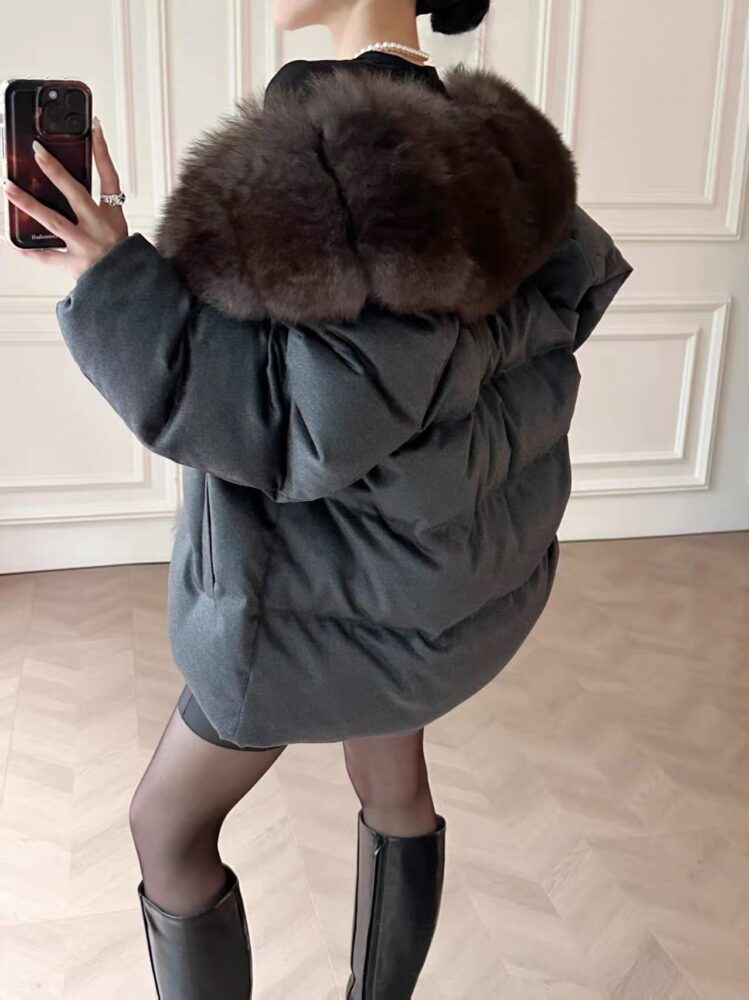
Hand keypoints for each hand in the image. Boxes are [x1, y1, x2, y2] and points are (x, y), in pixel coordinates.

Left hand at [2, 116, 128, 278]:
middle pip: (76, 193)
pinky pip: (46, 256)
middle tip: (37, 151)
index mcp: (113, 216)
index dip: (103, 151)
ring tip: (9, 187)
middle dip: (55, 171)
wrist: (129, 290)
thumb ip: (97, 208)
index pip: (110, 177)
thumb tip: (67, 184)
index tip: (94, 127)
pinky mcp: (74, 265)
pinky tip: (11, 240)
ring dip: (28, 203)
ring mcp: (85, 246)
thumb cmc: (121, 259)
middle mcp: (99, 228)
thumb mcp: (117, 228)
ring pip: (54, 221)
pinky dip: (28, 250)